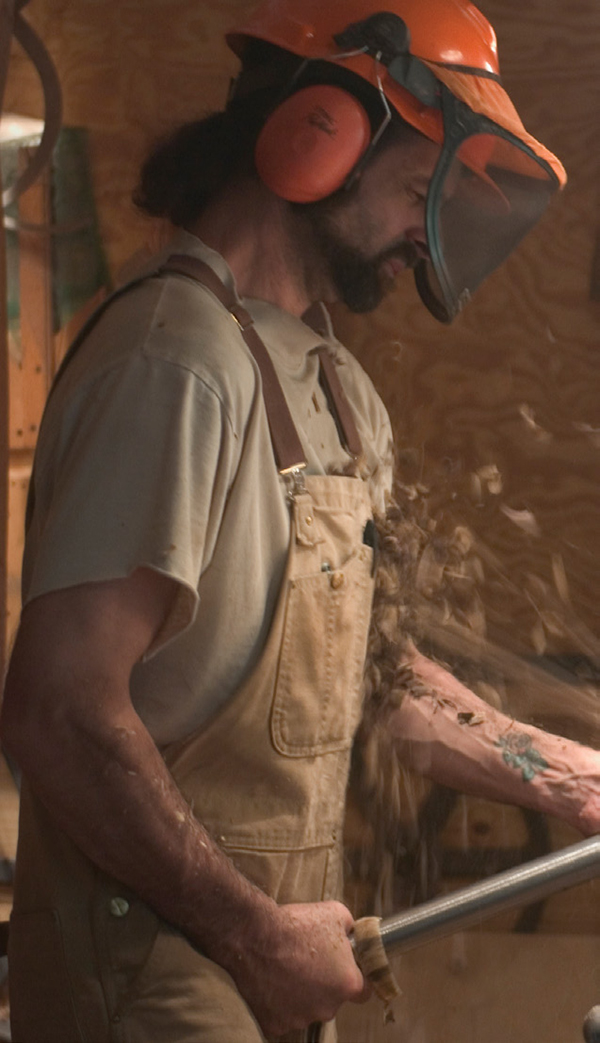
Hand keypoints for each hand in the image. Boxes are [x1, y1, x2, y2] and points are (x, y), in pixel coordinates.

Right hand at [225, 900, 368, 1037]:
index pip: (364, 990)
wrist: (256, 937)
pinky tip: (270, 980)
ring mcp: (300, 1019)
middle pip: (331, 999)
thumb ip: (349, 928)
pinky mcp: (275, 1025)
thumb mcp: (335, 912)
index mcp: (347, 985)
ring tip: (285, 968)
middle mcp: (327, 1009)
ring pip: (306, 1008)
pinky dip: (277, 1002)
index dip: (354, 977)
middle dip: (323, 983)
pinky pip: (281, 1015)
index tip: (343, 967)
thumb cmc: (297, 925)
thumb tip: (349, 932)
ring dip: (300, 993)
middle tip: (307, 960)